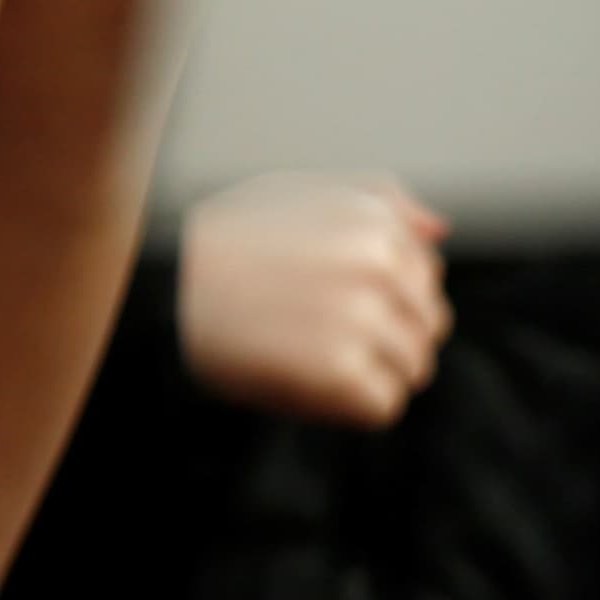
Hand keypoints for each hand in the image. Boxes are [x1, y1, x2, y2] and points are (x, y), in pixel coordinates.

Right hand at [176, 172, 449, 427]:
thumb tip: (440, 230)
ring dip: (371, 372)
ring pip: (413, 369)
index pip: (426, 276)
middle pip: (429, 326)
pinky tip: (303, 378)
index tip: (329, 291)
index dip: (384, 292)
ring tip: (308, 353)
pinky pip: (382, 406)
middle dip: (388, 334)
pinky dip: (349, 405)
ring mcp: (363, 320)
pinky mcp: (342, 372)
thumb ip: (377, 201)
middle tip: (317, 328)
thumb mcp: (294, 193)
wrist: (159, 291)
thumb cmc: (222, 241)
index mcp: (376, 222)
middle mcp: (380, 267)